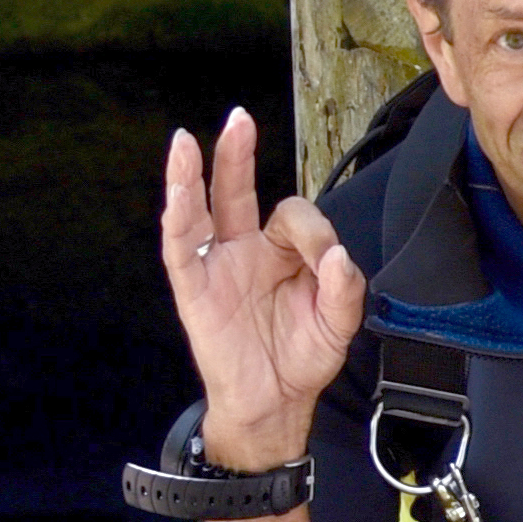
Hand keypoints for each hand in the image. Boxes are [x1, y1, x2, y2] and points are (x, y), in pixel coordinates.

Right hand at [158, 105, 365, 473]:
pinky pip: (181, 248)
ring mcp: (218, 266)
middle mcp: (247, 250)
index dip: (312, 230)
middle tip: (240, 119)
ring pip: (202, 210)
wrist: (274, 402)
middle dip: (237, 153)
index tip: (327, 258)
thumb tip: (336, 255)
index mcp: (282, 252)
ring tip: (188, 142)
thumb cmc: (301, 357)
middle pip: (237, 190)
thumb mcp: (339, 323)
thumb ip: (344, 288)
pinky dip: (178, 218)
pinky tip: (178, 191)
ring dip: (194, 175)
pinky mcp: (195, 289)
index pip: (293, 216)